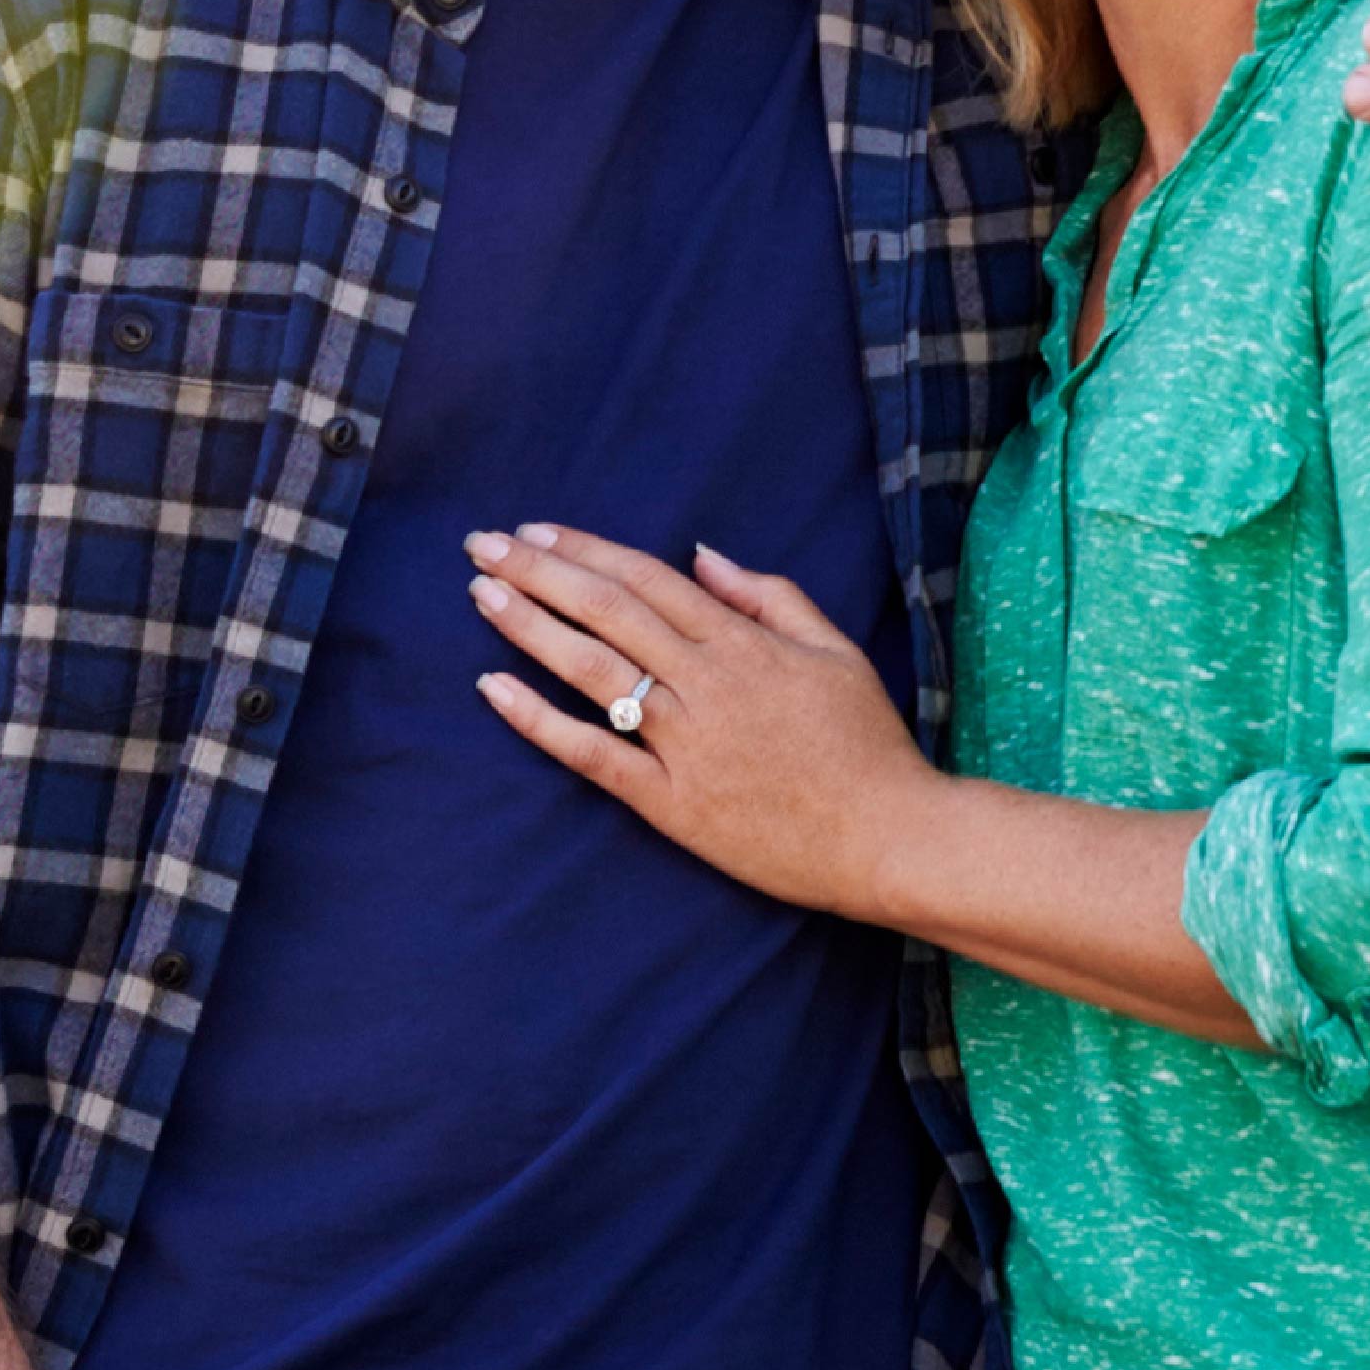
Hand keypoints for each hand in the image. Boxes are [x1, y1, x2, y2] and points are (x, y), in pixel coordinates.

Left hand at [470, 525, 933, 917]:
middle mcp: (708, 683)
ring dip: (530, 627)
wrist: (889, 838)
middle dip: (538, 571)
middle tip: (481, 545)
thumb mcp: (836, 652)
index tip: (534, 531)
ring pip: (593, 670)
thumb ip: (770, 597)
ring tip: (481, 595)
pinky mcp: (672, 802)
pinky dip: (540, 722)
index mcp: (745, 643)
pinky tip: (494, 690)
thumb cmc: (868, 746)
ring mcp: (686, 743)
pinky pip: (595, 755)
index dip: (585, 550)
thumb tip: (701, 556)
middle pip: (607, 611)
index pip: (647, 578)